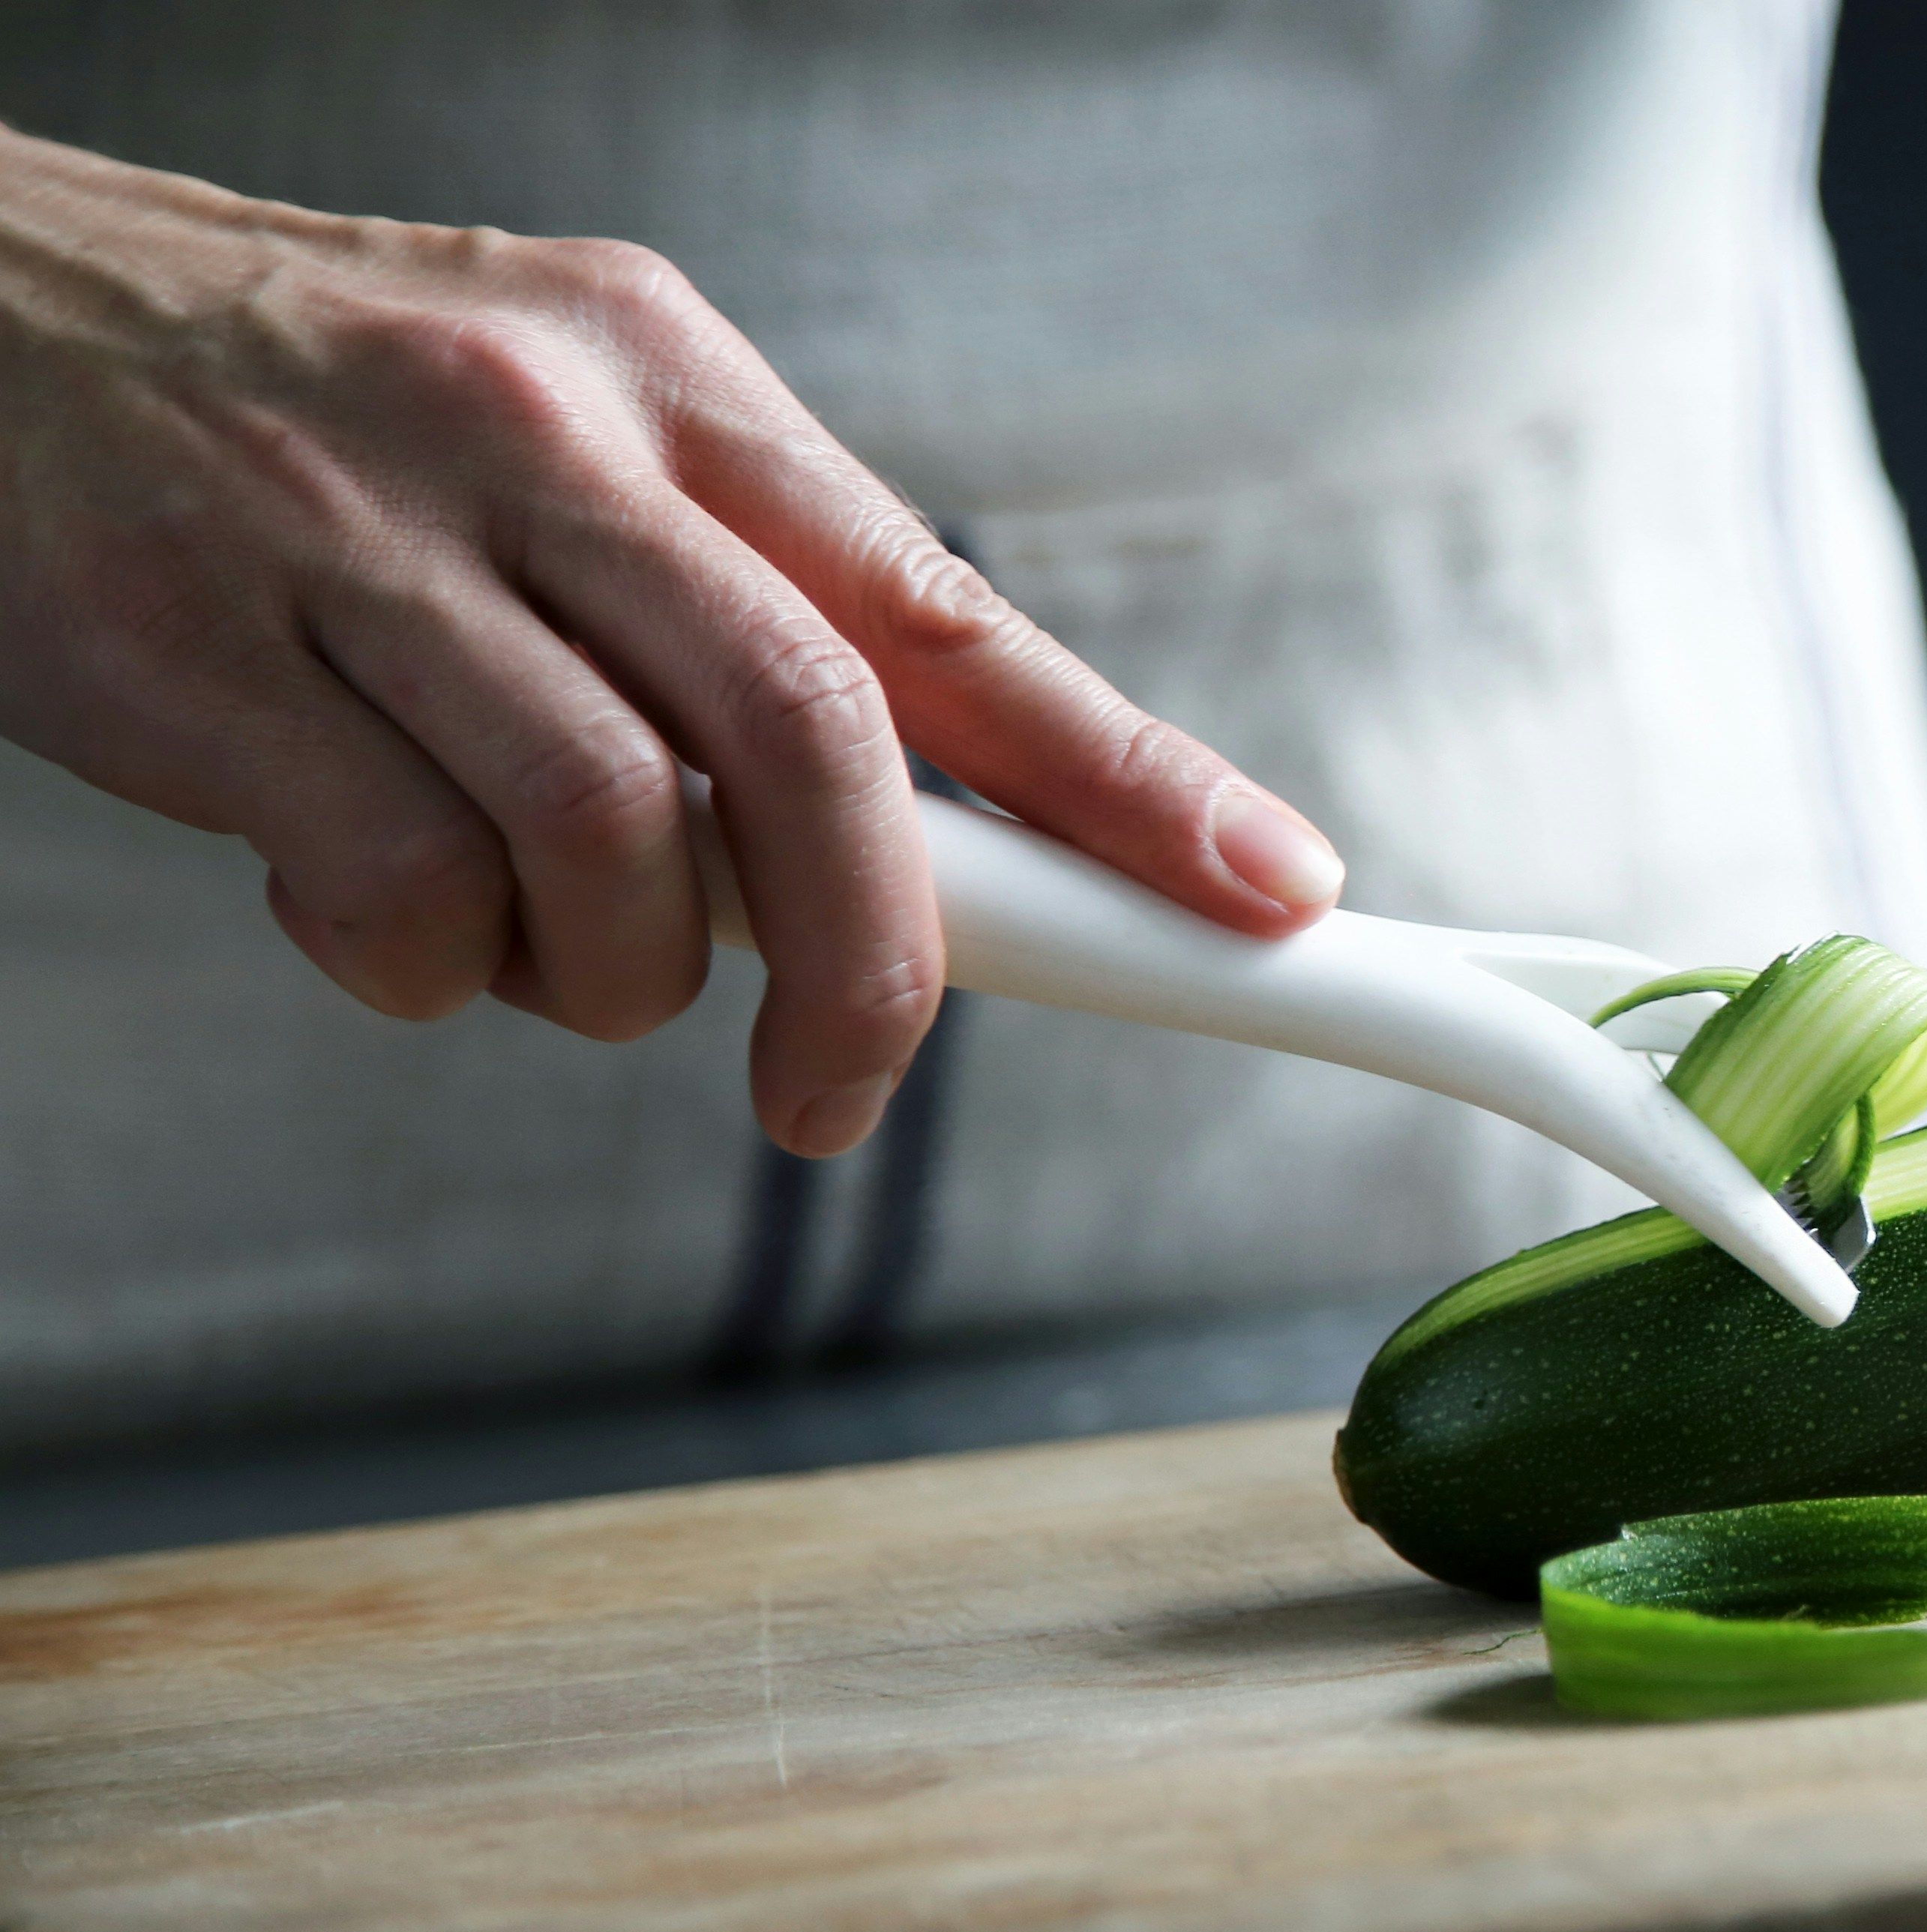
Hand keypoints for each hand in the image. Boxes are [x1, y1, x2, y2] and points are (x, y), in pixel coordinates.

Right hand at [0, 129, 1344, 1155]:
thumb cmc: (306, 416)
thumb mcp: (563, 440)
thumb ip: (739, 614)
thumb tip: (935, 837)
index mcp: (668, 388)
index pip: (954, 614)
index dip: (1132, 778)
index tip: (1266, 894)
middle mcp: (541, 442)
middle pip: (816, 743)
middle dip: (878, 961)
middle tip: (842, 1086)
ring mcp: (363, 545)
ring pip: (614, 843)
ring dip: (607, 975)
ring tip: (531, 941)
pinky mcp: (197, 658)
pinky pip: (397, 897)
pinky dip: (415, 966)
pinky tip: (363, 898)